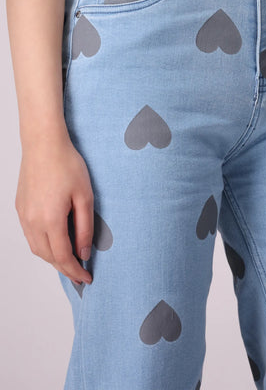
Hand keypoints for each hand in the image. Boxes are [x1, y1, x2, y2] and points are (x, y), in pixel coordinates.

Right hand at [15, 136, 93, 284]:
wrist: (43, 144)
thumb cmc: (67, 165)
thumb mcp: (85, 196)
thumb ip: (85, 227)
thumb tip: (84, 252)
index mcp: (50, 220)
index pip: (63, 257)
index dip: (76, 271)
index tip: (87, 278)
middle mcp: (33, 222)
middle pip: (48, 256)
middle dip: (65, 269)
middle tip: (80, 274)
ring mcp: (24, 216)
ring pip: (37, 248)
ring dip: (53, 258)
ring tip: (70, 260)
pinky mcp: (20, 208)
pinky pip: (31, 235)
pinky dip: (43, 245)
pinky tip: (55, 242)